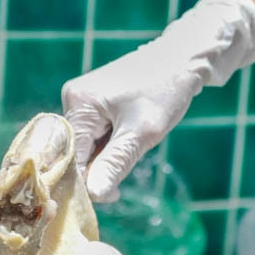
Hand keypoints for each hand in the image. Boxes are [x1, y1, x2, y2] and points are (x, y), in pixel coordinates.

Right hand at [61, 0, 254, 201]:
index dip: (86, 182)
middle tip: (129, 169)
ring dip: (107, 156)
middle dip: (99, 167)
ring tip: (135, 145)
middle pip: (75, 151)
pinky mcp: (93, 101)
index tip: (113, 196)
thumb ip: (115, 164)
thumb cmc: (167, 91)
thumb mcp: (142, 133)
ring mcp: (82, 98)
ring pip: (85, 145)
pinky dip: (111, 144)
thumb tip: (92, 195)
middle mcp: (72, 98)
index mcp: (79, 103)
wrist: (185, 58)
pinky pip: (94, 134)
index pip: (69, 157)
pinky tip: (130, 137)